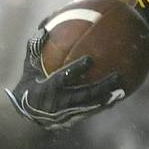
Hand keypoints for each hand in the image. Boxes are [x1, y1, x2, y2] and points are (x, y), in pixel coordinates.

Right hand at [4, 30, 124, 130]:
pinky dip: (104, 105)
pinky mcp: (72, 120)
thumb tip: (44, 28)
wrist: (26, 115)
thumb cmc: (28, 85)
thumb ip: (35, 49)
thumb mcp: (28, 67)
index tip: (90, 59)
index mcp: (46, 89)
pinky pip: (91, 112)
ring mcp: (66, 114)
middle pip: (83, 95)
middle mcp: (57, 103)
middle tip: (117, 76)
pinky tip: (117, 98)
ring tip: (122, 90)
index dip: (76, 70)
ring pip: (90, 106)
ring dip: (106, 98)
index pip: (62, 78)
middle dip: (100, 87)